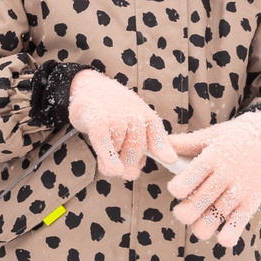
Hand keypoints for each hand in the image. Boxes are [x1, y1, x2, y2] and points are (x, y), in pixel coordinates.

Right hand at [67, 68, 182, 181]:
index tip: (170, 159)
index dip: (162, 148)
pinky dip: (110, 160)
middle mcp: (134, 115)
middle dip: (130, 165)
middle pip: (137, 150)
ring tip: (107, 151)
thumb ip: (145, 145)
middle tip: (124, 169)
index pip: (156, 135)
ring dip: (111, 161)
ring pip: (119, 152)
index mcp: (146, 116)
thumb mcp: (135, 121)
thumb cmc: (115, 111)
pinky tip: (114, 170)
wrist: (90, 89)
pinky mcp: (97, 124)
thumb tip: (143, 171)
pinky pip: (106, 146)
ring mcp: (116, 119)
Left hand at [166, 113, 260, 246]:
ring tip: (200, 220)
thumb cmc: (228, 140)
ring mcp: (239, 192)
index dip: (177, 189)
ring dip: (200, 226)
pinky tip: (219, 233)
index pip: (185, 182)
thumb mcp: (205, 137)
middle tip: (183, 210)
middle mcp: (225, 176)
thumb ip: (179, 145)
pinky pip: (235, 229)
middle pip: (195, 206)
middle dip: (183, 213)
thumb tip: (151, 146)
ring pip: (211, 221)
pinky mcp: (250, 205)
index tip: (178, 189)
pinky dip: (225, 237)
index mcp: (211, 159)